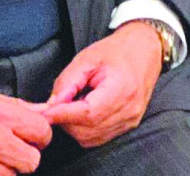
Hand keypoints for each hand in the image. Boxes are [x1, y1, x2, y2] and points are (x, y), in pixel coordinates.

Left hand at [43, 21, 162, 147]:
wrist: (144, 50)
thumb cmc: (116, 51)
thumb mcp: (87, 58)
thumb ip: (67, 82)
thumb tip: (50, 106)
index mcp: (122, 89)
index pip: (87, 114)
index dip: (63, 115)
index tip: (45, 112)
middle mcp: (129, 110)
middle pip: (86, 131)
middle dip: (66, 120)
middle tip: (60, 102)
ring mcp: (130, 121)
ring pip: (90, 138)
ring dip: (74, 126)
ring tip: (76, 103)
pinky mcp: (128, 126)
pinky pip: (99, 138)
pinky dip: (85, 129)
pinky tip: (85, 110)